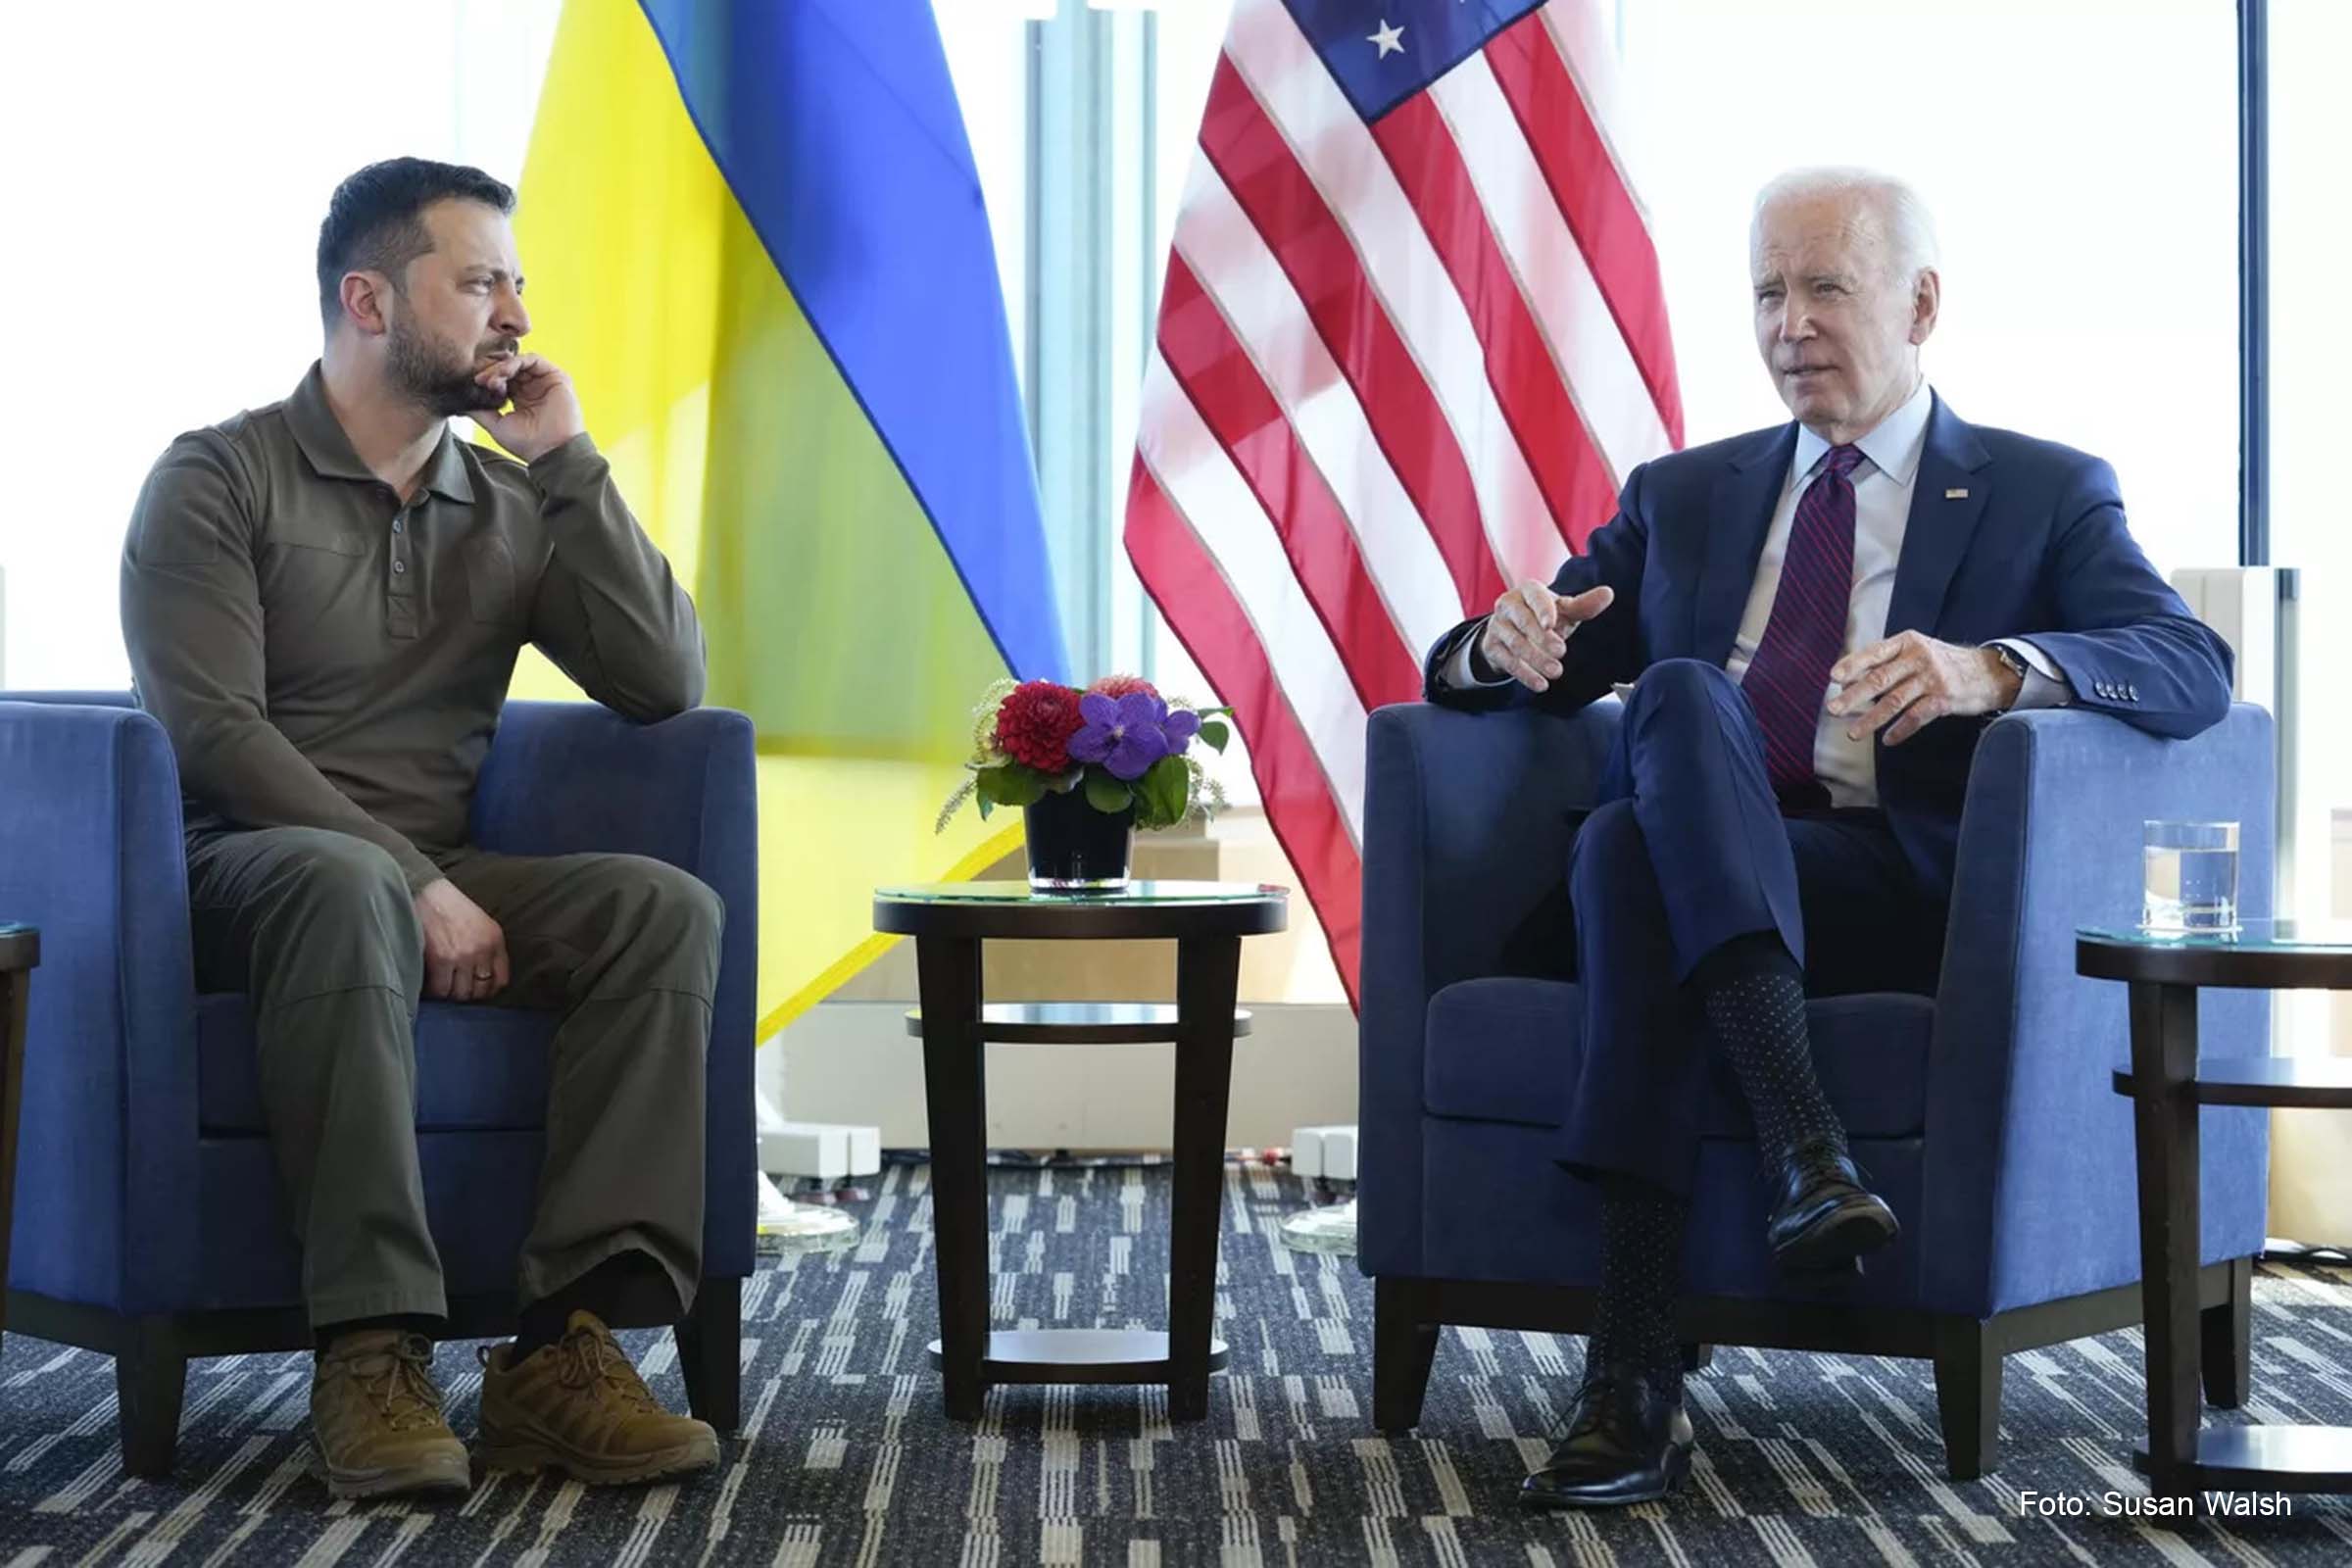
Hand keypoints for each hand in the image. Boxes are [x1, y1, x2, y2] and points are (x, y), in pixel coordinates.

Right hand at [415, 878, 508, 1001]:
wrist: (428, 892)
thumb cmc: (452, 908)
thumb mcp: (482, 924)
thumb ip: (487, 948)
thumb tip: (483, 978)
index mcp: (495, 940)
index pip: (500, 981)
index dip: (487, 991)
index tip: (477, 991)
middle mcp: (482, 950)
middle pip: (479, 991)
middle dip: (467, 994)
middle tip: (455, 989)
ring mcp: (462, 956)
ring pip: (460, 994)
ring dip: (450, 994)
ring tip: (442, 987)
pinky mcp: (440, 959)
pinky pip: (440, 990)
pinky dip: (434, 992)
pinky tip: (430, 985)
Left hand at [471, 352, 585, 462]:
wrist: (552, 452)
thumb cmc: (528, 444)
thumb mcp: (496, 426)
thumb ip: (480, 411)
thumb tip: (461, 402)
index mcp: (521, 399)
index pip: (501, 379)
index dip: (487, 378)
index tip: (474, 384)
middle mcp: (533, 388)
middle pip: (508, 368)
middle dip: (491, 371)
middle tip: (479, 380)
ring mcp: (545, 382)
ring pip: (518, 362)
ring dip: (501, 367)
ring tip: (491, 379)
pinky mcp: (557, 377)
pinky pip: (533, 359)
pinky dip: (516, 362)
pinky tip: (504, 372)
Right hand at [1476, 581, 1614, 692]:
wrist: (1514, 630)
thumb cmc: (1544, 616)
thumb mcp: (1565, 611)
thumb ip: (1585, 605)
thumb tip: (1608, 593)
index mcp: (1528, 590)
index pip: (1534, 596)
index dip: (1543, 609)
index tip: (1552, 624)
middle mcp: (1508, 604)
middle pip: (1523, 621)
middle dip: (1542, 638)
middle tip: (1561, 652)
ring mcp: (1497, 625)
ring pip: (1515, 643)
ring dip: (1535, 659)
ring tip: (1556, 672)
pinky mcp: (1491, 646)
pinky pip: (1507, 661)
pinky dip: (1524, 674)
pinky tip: (1540, 684)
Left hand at [1827, 630, 2022, 745]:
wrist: (1988, 672)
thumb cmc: (1943, 663)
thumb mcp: (1917, 651)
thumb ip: (1887, 662)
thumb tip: (1847, 681)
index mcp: (1908, 642)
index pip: (1875, 653)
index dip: (1853, 664)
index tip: (1833, 677)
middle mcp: (1919, 658)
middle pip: (1880, 679)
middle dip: (1854, 696)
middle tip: (1833, 709)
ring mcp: (1932, 678)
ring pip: (1895, 701)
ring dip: (1871, 719)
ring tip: (1853, 733)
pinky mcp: (1944, 699)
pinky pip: (1916, 717)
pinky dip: (1900, 730)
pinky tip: (1888, 740)